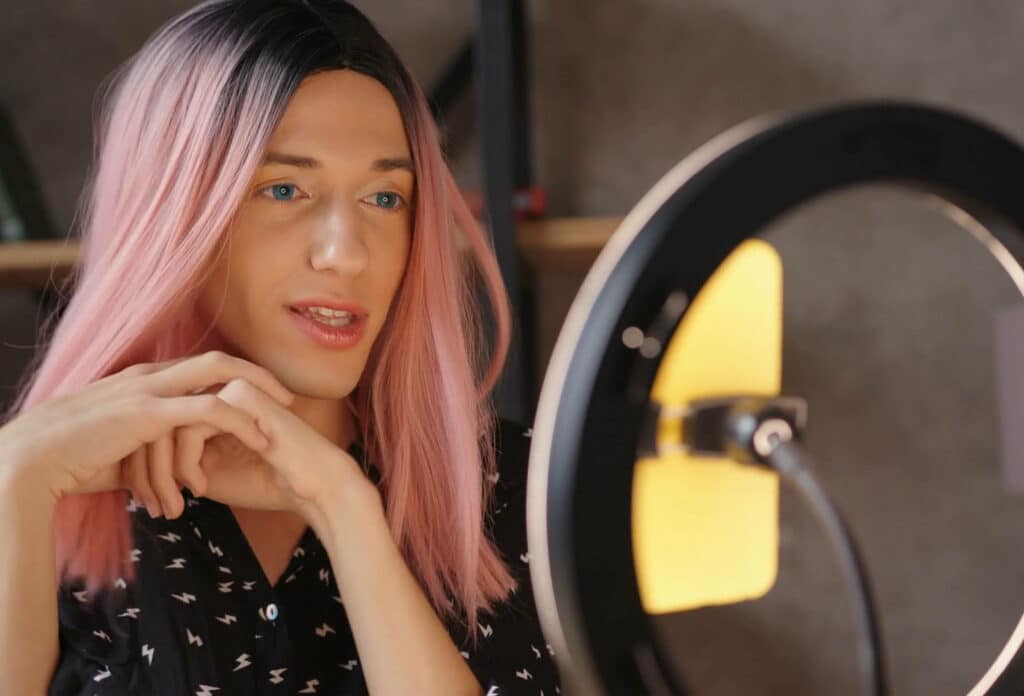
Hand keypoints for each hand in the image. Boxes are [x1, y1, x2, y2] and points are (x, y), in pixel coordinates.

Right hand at [0, 351, 294, 503]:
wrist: (27, 462)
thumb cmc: (68, 461)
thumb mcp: (117, 447)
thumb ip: (146, 447)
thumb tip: (170, 470)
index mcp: (140, 380)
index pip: (196, 365)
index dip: (232, 375)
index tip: (262, 392)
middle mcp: (146, 376)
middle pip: (216, 359)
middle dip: (256, 374)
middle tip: (287, 396)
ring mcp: (146, 389)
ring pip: (217, 373)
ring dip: (256, 393)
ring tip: (284, 415)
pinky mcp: (145, 412)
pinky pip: (206, 408)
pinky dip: (239, 420)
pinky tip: (260, 437)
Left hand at [122, 378, 378, 532]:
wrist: (312, 487)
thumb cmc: (263, 484)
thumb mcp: (205, 473)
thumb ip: (173, 461)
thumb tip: (136, 468)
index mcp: (205, 405)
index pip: (153, 427)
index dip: (144, 467)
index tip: (148, 503)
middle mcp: (213, 389)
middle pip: (151, 423)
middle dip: (145, 472)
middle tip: (151, 508)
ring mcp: (226, 387)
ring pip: (164, 425)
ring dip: (163, 473)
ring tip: (172, 505)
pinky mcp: (239, 395)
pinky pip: (189, 427)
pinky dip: (188, 464)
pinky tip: (202, 487)